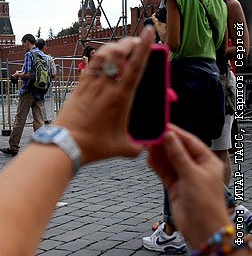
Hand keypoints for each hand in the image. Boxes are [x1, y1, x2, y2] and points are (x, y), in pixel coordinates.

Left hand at [54, 26, 154, 163]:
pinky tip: (103, 58)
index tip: (148, 31)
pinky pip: (90, 65)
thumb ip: (139, 145)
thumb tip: (148, 144)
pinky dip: (99, 57)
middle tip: (137, 41)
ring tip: (121, 47)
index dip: (144, 46)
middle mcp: (105, 86)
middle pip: (117, 54)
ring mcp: (90, 84)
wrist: (65, 144)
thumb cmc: (94, 146)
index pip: (135, 66)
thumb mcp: (124, 148)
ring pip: (102, 56)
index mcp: (121, 97)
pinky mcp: (78, 86)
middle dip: (129, 42)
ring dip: (113, 47)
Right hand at [147, 126, 229, 246]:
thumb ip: (177, 154)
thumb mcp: (191, 174)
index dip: (176, 133)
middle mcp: (196, 167)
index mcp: (207, 162)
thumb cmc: (205, 203)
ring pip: (168, 160)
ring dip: (158, 153)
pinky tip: (148, 158)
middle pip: (178, 150)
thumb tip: (168, 135)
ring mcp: (184, 177)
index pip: (190, 142)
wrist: (201, 228)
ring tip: (146, 145)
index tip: (161, 125)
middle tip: (149, 135)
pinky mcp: (174, 185)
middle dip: (164, 143)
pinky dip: (156, 164)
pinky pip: (163, 171)